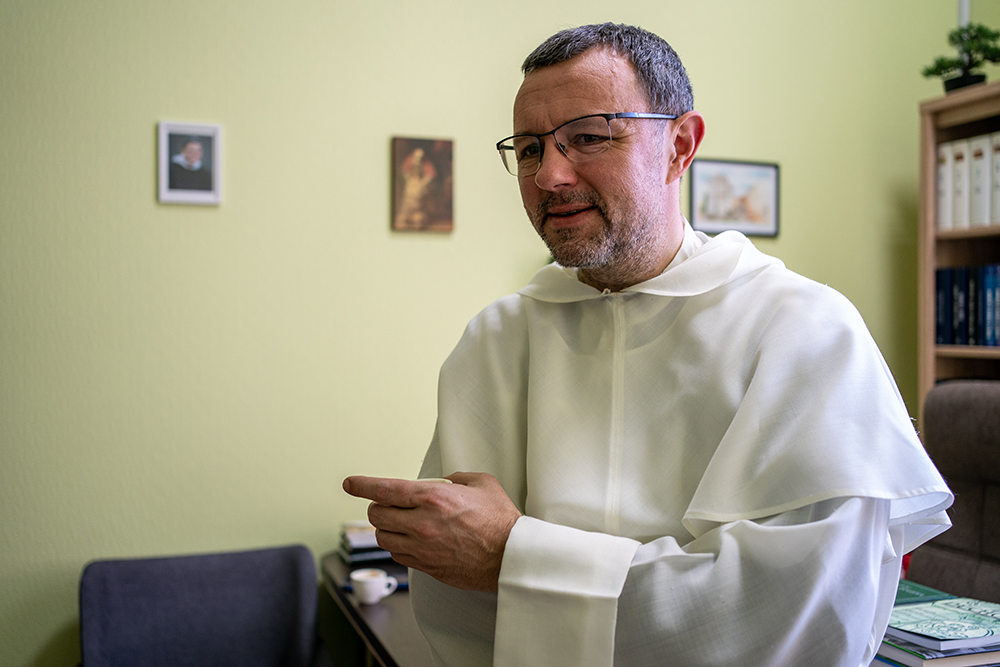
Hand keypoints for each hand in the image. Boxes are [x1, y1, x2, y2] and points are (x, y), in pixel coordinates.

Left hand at [342, 472, 521, 591]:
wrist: (511, 557)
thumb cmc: (500, 520)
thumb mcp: (481, 483)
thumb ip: (455, 478)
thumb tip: (441, 481)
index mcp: (433, 498)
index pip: (384, 489)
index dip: (362, 485)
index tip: (350, 483)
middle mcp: (422, 524)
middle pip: (376, 514)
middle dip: (378, 506)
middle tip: (389, 503)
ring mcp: (422, 548)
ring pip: (383, 537)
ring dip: (387, 527)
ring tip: (402, 522)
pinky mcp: (426, 566)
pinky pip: (398, 555)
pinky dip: (399, 545)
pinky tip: (413, 539)